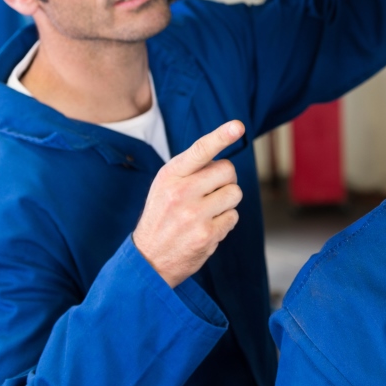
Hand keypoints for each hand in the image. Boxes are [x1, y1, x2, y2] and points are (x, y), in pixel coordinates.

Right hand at [132, 120, 244, 287]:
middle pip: (228, 170)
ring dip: (226, 202)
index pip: (200, 150)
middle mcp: (181, 193)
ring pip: (234, 193)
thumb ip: (190, 169)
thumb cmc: (162, 216)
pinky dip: (225, 222)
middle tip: (209, 192)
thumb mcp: (165, 186)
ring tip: (205, 212)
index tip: (238, 126)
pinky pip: (233, 216)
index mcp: (170, 176)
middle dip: (225, 180)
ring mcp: (194, 215)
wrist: (148, 260)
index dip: (221, 136)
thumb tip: (223, 154)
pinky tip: (206, 228)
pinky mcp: (207, 235)